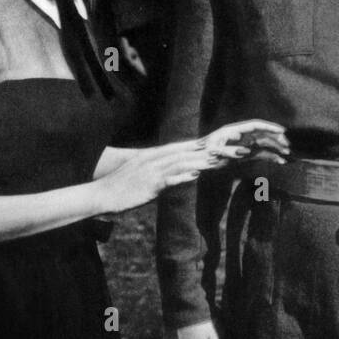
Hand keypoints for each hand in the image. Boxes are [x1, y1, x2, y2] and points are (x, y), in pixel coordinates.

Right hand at [95, 140, 247, 213]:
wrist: (100, 194)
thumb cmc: (123, 188)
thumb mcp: (149, 176)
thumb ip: (169, 173)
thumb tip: (190, 173)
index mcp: (157, 156)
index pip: (188, 148)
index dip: (210, 145)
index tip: (230, 144)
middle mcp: (156, 158)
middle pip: (190, 151)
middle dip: (215, 150)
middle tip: (239, 149)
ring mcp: (151, 170)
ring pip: (181, 162)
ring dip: (204, 161)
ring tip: (225, 159)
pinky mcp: (147, 184)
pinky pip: (166, 179)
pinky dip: (180, 176)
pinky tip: (194, 175)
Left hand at [204, 119, 290, 163]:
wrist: (200, 158)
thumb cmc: (205, 152)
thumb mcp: (214, 152)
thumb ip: (228, 151)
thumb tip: (245, 151)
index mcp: (235, 130)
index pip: (256, 126)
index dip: (269, 127)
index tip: (282, 131)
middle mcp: (243, 136)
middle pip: (263, 133)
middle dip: (277, 138)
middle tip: (287, 146)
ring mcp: (245, 144)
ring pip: (265, 143)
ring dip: (276, 147)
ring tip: (287, 154)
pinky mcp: (246, 153)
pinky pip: (261, 153)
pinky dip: (271, 156)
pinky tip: (279, 161)